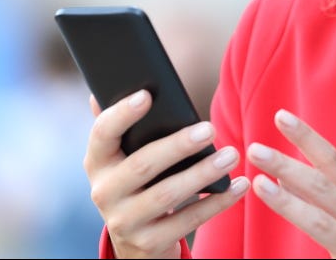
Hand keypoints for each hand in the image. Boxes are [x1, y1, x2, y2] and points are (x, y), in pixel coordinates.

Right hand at [85, 91, 249, 257]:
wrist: (135, 243)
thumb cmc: (136, 185)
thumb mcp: (121, 161)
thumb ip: (117, 130)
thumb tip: (98, 92)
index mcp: (97, 163)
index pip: (101, 134)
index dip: (121, 115)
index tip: (146, 95)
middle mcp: (104, 193)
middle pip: (142, 165)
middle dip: (178, 146)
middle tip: (210, 129)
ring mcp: (124, 221)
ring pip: (167, 195)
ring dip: (203, 173)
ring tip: (231, 155)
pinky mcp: (148, 243)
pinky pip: (188, 221)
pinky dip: (217, 202)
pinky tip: (238, 186)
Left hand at [246, 109, 335, 258]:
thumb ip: (319, 199)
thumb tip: (283, 178)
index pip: (331, 162)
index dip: (307, 138)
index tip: (281, 116)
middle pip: (322, 184)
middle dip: (287, 165)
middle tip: (254, 149)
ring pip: (319, 220)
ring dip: (285, 202)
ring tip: (259, 185)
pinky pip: (329, 250)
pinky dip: (307, 237)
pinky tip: (284, 236)